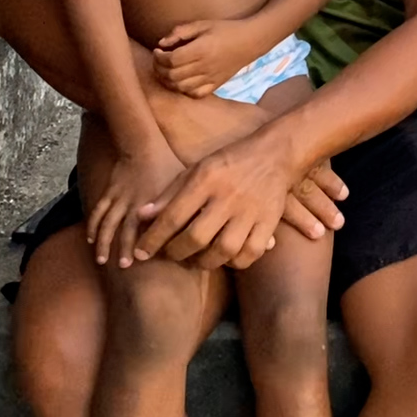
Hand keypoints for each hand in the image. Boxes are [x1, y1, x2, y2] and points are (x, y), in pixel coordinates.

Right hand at [85, 139, 183, 269]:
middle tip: (124, 266)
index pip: (152, 228)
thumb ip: (188, 202)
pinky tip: (90, 239)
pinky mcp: (109, 194)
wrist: (142, 144)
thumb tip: (202, 220)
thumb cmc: (167, 162)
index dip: (150, 244)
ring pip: (108, 224)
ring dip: (104, 243)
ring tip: (102, 260)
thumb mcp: (183, 181)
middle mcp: (136, 203)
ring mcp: (120, 199)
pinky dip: (93, 226)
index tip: (149, 259)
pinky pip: (99, 212)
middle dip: (125, 248)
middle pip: (128, 230)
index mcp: (155, 202)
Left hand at [133, 131, 294, 271]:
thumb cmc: (228, 163)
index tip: (141, 253)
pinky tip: (227, 257)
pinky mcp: (270, 221)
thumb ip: (169, 194)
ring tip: (197, 259)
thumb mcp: (196, 169)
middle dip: (176, 253)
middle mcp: (228, 196)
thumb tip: (142, 217)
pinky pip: (252, 252)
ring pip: (225, 250)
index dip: (153, 239)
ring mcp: (251, 211)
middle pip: (197, 237)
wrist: (275, 154)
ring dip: (205, 261)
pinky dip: (236, 262)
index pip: (173, 216)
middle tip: (171, 254)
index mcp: (206, 179)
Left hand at [153, 19, 261, 97]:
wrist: (250, 41)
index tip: (158, 51)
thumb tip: (161, 43)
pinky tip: (181, 81)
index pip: (171, 60)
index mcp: (201, 49)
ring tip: (166, 71)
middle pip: (173, 75)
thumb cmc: (226, 30)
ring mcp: (210, 78)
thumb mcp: (203, 24)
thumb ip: (181, 32)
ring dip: (168, 81)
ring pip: (181, 87)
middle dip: (159, 69)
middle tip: (158, 61)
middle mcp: (204, 66)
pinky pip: (195, 94)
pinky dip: (184, 90)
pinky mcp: (216, 84)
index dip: (159, 57)